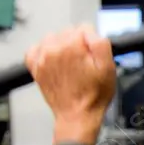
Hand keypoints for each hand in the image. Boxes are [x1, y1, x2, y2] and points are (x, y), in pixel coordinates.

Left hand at [25, 25, 115, 144]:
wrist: (77, 115)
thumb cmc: (93, 95)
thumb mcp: (108, 68)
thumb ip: (100, 43)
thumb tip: (90, 32)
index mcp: (71, 47)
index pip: (84, 28)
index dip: (92, 42)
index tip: (93, 56)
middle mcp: (53, 49)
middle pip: (68, 32)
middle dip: (77, 44)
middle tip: (84, 63)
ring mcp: (41, 58)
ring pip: (53, 38)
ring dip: (62, 47)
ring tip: (71, 64)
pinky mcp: (35, 67)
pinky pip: (37, 49)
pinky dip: (45, 52)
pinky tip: (55, 62)